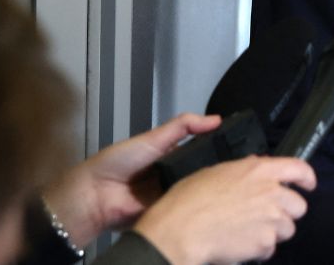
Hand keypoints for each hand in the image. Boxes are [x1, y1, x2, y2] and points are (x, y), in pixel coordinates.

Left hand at [41, 112, 221, 245]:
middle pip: (200, 174)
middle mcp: (172, 178)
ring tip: (223, 183)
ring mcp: (170, 197)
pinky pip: (184, 209)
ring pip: (195, 192)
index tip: (236, 148)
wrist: (97, 193)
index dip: (216, 152)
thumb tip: (215, 119)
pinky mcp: (167, 215)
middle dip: (212, 172)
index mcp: (170, 158)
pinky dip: (191, 206)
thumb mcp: (154, 138)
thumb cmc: (118, 162)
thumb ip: (184, 126)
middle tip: (233, 168)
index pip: (200, 155)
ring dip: (203, 189)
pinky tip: (204, 200)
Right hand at [133, 155, 316, 264]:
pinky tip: (240, 244)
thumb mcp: (217, 171)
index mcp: (260, 170)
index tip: (307, 185)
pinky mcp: (266, 243)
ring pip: (287, 229)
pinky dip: (259, 249)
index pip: (299, 169)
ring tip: (249, 232)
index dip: (306, 178)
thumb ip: (245, 170)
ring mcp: (271, 219)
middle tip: (266, 216)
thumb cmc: (190, 199)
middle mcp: (271, 193)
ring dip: (273, 232)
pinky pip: (270, 248)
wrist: (181, 230)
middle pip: (299, 205)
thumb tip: (256, 169)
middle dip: (286, 212)